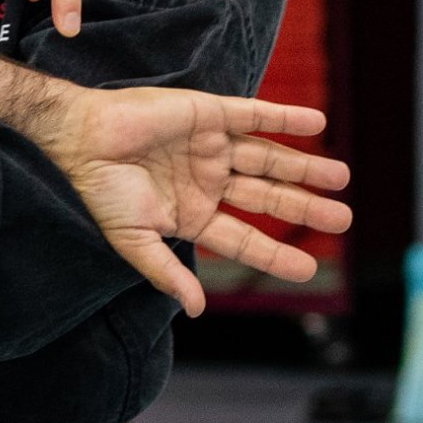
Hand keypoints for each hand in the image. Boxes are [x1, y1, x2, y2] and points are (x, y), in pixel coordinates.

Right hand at [35, 86, 349, 316]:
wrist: (80, 137)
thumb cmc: (102, 189)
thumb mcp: (133, 239)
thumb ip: (166, 271)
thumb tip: (196, 310)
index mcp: (193, 213)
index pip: (244, 238)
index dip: (275, 254)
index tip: (309, 268)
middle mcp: (209, 180)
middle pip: (267, 197)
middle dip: (304, 208)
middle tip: (342, 219)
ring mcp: (211, 146)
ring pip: (268, 158)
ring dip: (305, 167)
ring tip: (341, 177)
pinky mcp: (208, 113)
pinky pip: (254, 115)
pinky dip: (286, 119)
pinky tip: (317, 125)